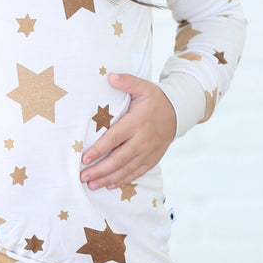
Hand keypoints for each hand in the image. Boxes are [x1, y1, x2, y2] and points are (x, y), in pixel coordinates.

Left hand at [80, 74, 176, 189]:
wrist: (178, 113)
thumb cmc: (155, 100)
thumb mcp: (143, 87)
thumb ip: (127, 82)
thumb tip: (110, 76)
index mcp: (136, 123)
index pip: (115, 139)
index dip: (100, 150)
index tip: (85, 158)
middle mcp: (142, 140)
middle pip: (119, 159)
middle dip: (100, 170)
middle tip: (84, 177)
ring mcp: (148, 152)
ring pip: (127, 169)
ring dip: (108, 178)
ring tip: (92, 185)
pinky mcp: (152, 159)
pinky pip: (137, 173)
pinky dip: (123, 180)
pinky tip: (110, 184)